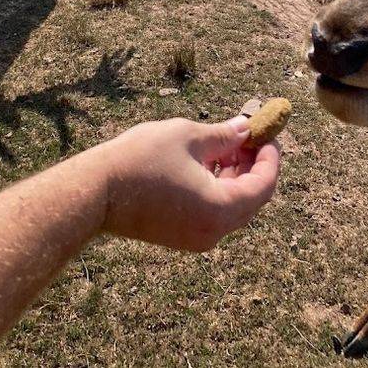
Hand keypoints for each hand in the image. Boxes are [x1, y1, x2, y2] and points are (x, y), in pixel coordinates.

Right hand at [98, 117, 279, 250]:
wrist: (97, 191)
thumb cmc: (142, 159)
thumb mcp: (188, 137)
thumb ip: (223, 135)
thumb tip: (245, 129)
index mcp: (220, 209)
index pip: (264, 186)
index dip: (270, 157)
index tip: (267, 133)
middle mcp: (213, 232)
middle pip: (250, 198)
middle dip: (253, 164)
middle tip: (248, 134)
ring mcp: (196, 238)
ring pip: (231, 205)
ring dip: (234, 174)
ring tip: (226, 142)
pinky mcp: (180, 236)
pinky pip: (212, 211)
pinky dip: (217, 187)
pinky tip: (207, 161)